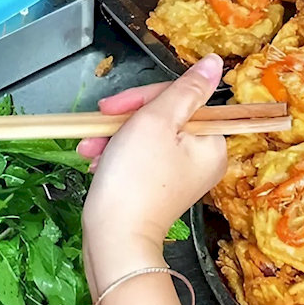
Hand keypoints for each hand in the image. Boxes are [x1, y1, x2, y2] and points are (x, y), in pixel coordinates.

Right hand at [79, 55, 226, 262]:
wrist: (113, 242)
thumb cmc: (134, 179)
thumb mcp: (158, 121)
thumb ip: (187, 88)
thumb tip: (214, 62)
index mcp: (212, 142)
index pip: (182, 99)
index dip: (145, 97)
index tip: (113, 106)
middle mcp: (202, 159)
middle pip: (165, 117)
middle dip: (125, 120)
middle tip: (98, 126)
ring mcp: (180, 176)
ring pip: (146, 138)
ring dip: (114, 138)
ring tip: (88, 148)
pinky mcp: (158, 190)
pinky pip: (139, 160)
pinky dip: (116, 157)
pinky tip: (95, 162)